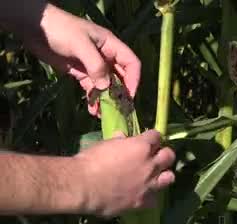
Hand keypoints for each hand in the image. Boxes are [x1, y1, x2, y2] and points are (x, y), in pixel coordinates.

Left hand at [20, 3, 140, 115]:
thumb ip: (96, 66)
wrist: (34, 27)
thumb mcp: (80, 45)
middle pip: (120, 77)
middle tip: (118, 110)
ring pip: (106, 85)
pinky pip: (91, 88)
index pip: (131, 63)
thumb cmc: (61, 30)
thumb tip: (106, 87)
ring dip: (106, 99)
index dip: (133, 79)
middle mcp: (105, 56)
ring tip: (103, 113)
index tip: (128, 96)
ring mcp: (92, 65)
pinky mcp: (80, 72)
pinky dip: (93, 99)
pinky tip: (92, 109)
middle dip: (120, 93)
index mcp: (111, 46)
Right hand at [74, 130, 174, 217]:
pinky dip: (150, 196)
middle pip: (169, 156)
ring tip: (154, 176)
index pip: (157, 136)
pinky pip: (155, 198)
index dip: (152, 138)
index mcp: (141, 146)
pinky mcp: (143, 201)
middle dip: (164, 154)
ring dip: (163, 175)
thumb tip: (122, 137)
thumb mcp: (105, 144)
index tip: (148, 140)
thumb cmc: (90, 161)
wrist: (82, 186)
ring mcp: (149, 184)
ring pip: (169, 177)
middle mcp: (150, 164)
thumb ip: (119, 141)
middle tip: (154, 157)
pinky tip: (142, 195)